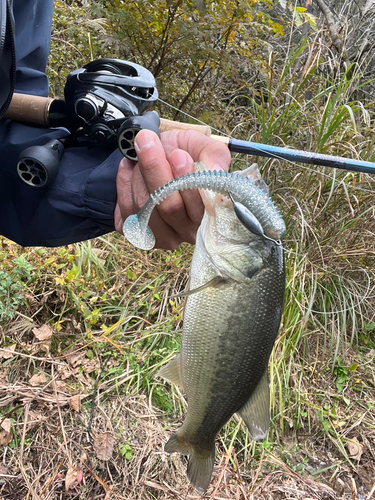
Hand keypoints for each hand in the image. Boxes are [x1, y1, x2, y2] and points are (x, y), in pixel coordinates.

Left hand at [114, 129, 230, 249]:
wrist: (160, 156)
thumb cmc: (185, 153)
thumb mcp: (205, 147)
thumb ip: (215, 156)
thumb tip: (214, 170)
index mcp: (210, 215)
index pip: (198, 206)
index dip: (186, 181)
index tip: (178, 154)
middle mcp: (187, 232)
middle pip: (168, 207)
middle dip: (155, 170)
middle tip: (147, 141)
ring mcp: (162, 237)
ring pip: (144, 207)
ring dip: (138, 175)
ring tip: (139, 155)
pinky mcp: (137, 235)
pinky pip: (126, 211)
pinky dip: (124, 183)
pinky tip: (129, 169)